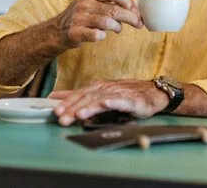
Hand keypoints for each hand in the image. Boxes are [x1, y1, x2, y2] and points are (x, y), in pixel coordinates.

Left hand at [49, 79, 168, 125]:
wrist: (151, 92)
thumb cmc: (125, 94)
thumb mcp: (99, 94)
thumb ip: (78, 96)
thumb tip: (55, 97)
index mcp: (97, 87)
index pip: (79, 94)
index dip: (67, 102)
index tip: (55, 111)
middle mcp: (106, 88)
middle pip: (88, 98)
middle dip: (74, 108)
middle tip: (62, 118)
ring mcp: (119, 93)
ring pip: (101, 100)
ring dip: (90, 107)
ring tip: (79, 114)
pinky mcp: (132, 100)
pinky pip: (121, 101)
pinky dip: (113, 102)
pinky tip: (106, 104)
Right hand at [57, 0, 142, 50]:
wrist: (57, 30)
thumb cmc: (81, 16)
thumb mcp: (92, 2)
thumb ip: (110, 2)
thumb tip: (135, 6)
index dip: (127, 0)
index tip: (135, 9)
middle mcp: (84, 3)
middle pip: (114, 9)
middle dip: (130, 17)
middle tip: (138, 23)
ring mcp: (79, 18)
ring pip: (108, 22)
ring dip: (118, 27)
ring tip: (118, 29)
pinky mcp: (76, 33)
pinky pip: (97, 35)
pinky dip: (104, 36)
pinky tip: (102, 35)